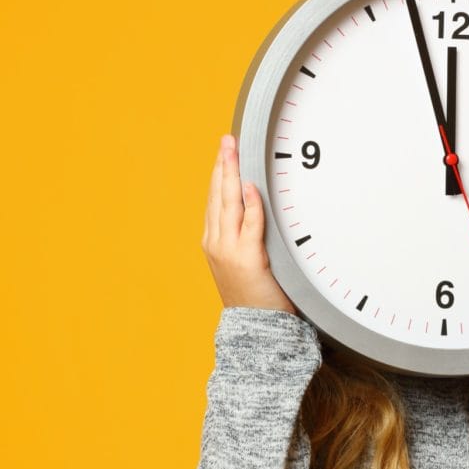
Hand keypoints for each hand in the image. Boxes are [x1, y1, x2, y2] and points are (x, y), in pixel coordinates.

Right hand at [202, 133, 297, 314]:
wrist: (255, 328)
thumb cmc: (254, 296)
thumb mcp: (240, 262)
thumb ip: (243, 235)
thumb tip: (256, 205)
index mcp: (213, 242)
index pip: (214, 200)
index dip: (219, 174)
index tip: (224, 152)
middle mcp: (216, 243)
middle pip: (218, 196)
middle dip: (222, 165)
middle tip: (226, 140)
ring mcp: (229, 250)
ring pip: (229, 204)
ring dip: (231, 175)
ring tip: (233, 151)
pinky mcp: (248, 258)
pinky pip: (249, 224)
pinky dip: (250, 204)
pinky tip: (250, 186)